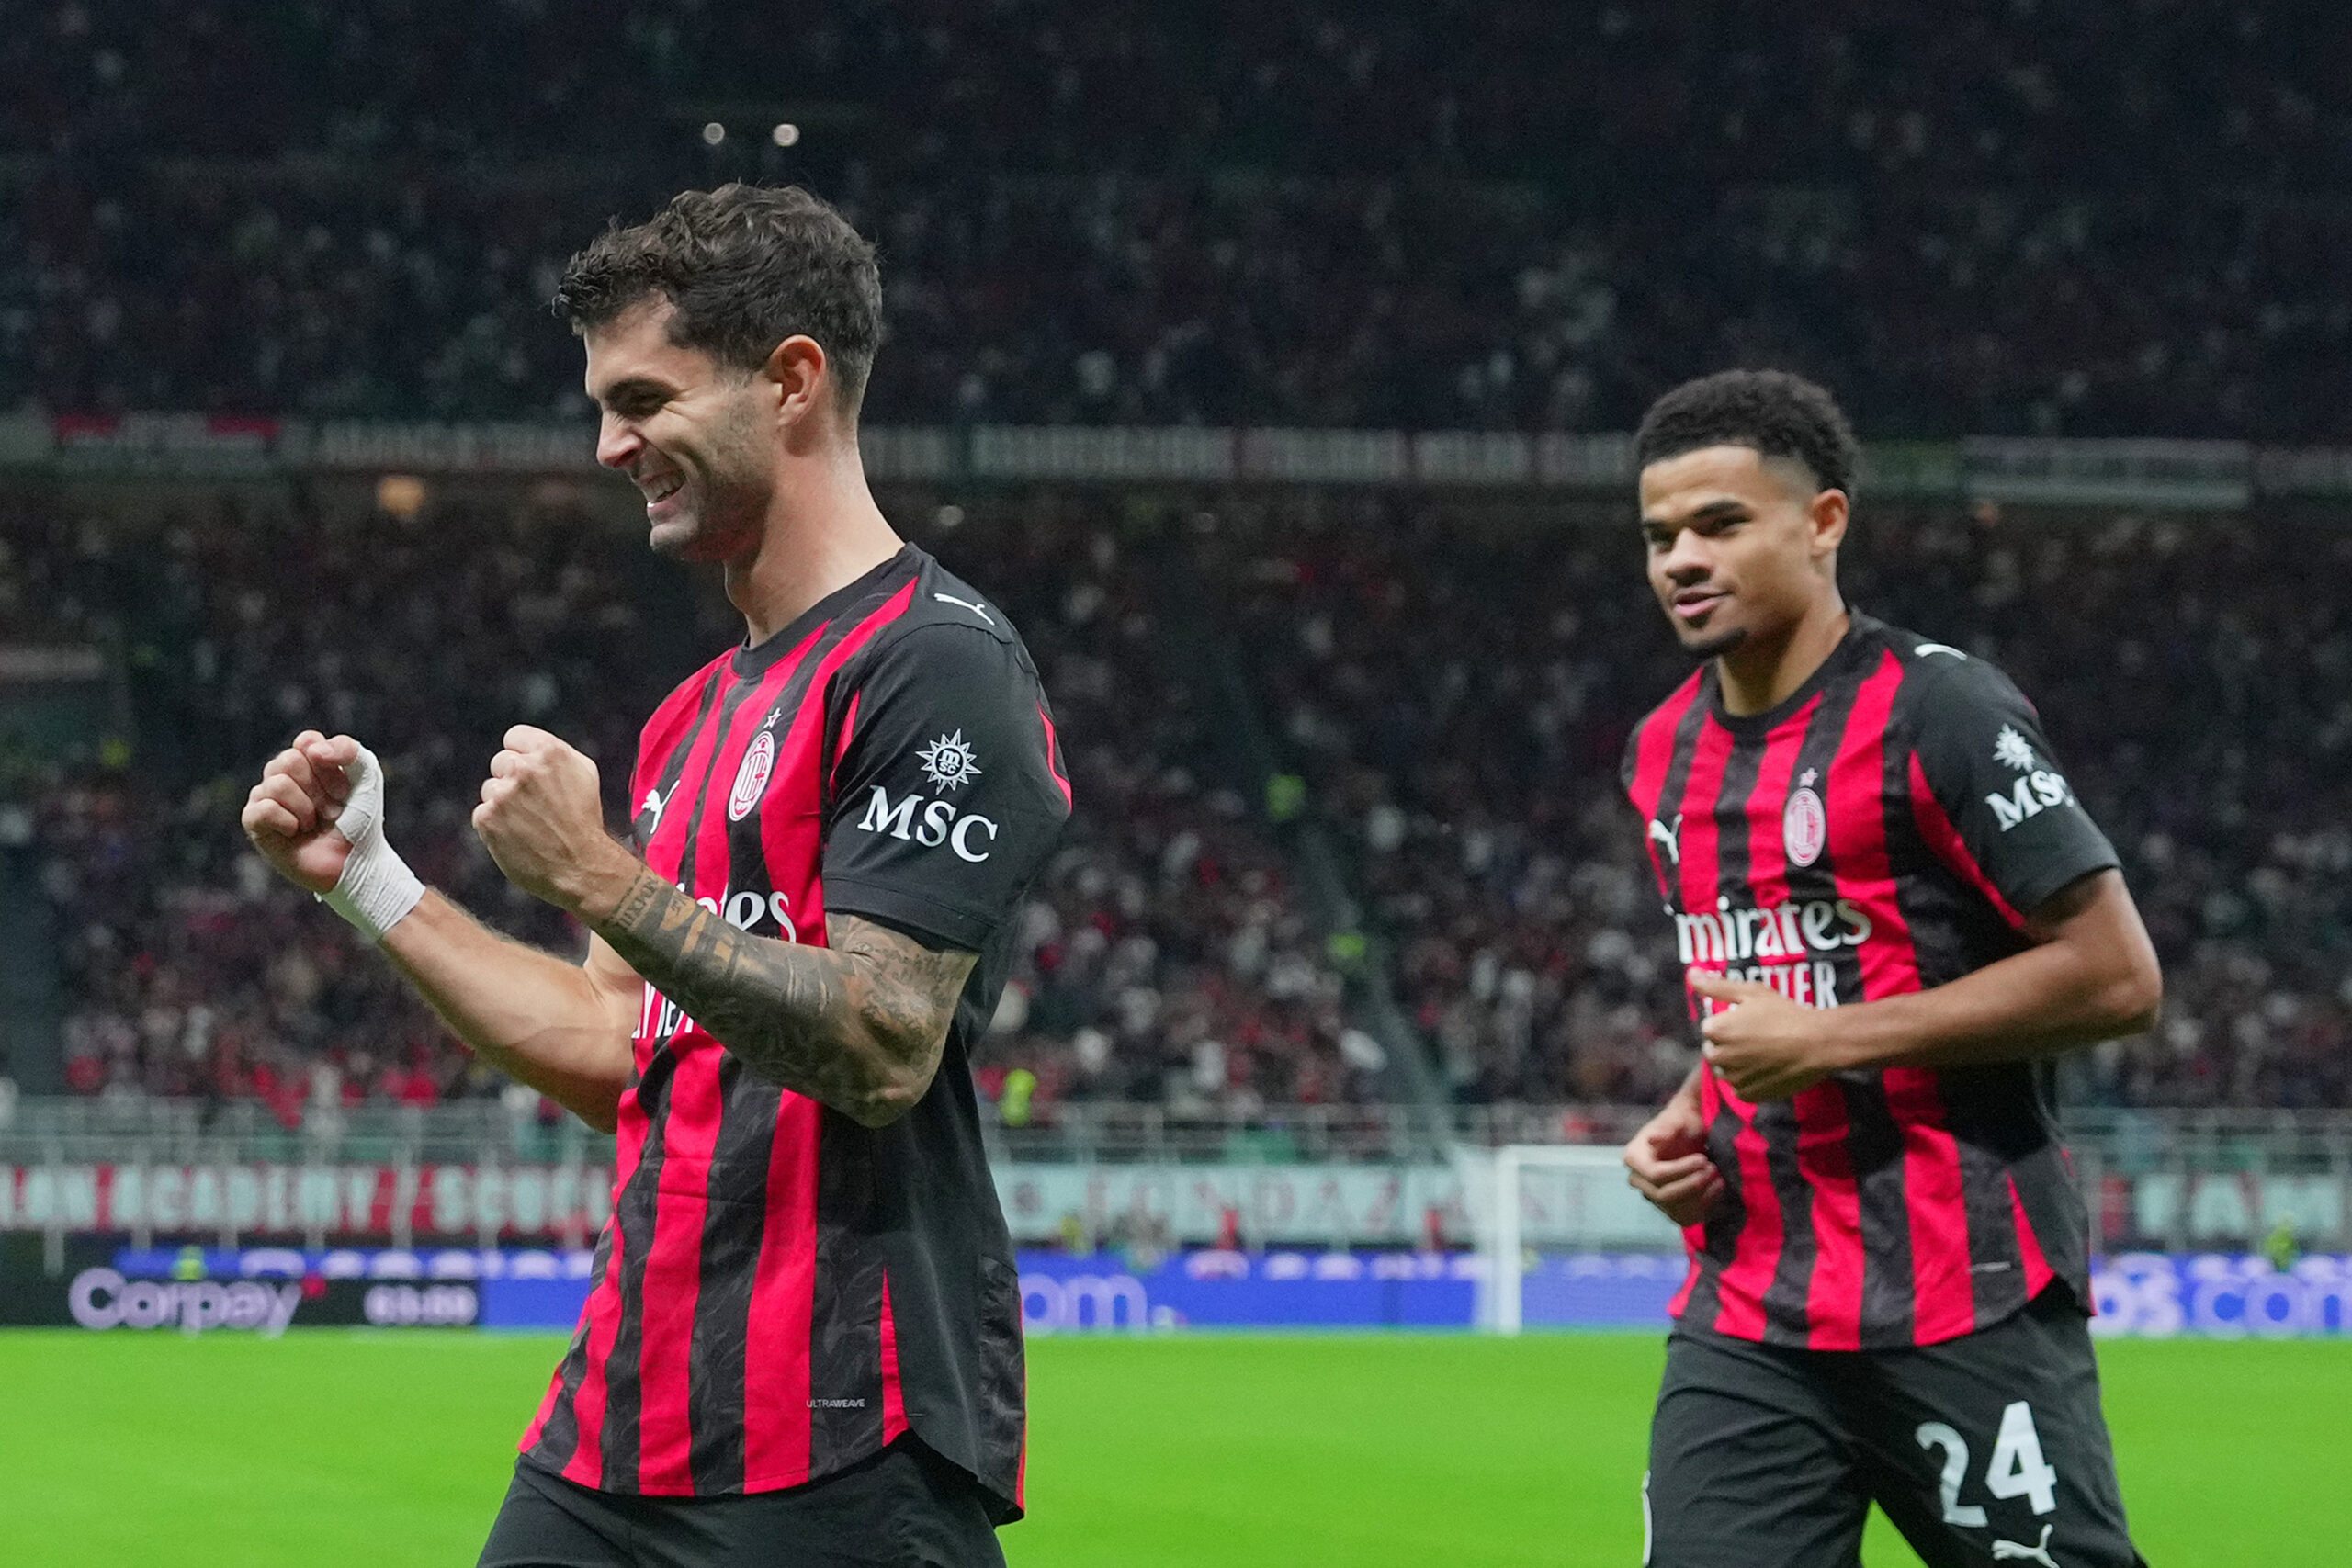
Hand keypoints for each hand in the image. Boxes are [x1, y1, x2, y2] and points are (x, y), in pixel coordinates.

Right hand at [241, 731, 359, 893]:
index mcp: (307, 760)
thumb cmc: (360, 819)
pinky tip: (295, 833)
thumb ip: (348, 750)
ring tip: (314, 824)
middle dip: (318, 790)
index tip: (344, 792)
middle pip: (289, 761)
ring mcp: (264, 797)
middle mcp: (282, 774)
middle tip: (331, 812)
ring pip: (277, 784)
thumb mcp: (367, 777)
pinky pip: (263, 809)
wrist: (356, 862)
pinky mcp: (253, 822)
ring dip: (306, 809)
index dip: (328, 768)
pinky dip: (288, 822)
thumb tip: (311, 749)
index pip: (306, 742)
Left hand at [473, 726, 636, 915]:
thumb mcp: (584, 773)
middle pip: (500, 762)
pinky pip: (482, 813)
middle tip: (534, 804)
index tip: (530, 772)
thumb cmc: (585, 820)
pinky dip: (496, 825)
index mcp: (549, 752)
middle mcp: (523, 769)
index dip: (522, 754)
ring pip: (490, 788)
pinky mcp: (487, 819)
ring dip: (503, 803)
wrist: (580, 866)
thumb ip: (555, 753)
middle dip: (513, 779)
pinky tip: (518, 835)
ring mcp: (502, 794)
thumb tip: (530, 747)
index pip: (514, 737)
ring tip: (529, 823)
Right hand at [1623, 1086, 1722, 1226]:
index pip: (1655, 1175)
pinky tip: (1717, 1189)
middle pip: (1663, 1195)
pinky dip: (1703, 1207)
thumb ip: (1666, 1129)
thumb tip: (1652, 1139)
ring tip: (1719, 1178)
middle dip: (1692, 1185)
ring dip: (1701, 1197)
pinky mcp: (1668, 1206)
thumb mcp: (1677, 1118)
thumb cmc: (1682, 1120)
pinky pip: (1684, 1216)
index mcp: (1634, 1158)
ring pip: (1675, 1209)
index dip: (1681, 1170)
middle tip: (1713, 1168)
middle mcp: (1637, 1180)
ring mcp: (1652, 1195)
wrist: (1689, 1131)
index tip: (1703, 1159)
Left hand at [1691, 971, 1846, 1101]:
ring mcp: (1734, 1078)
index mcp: (1716, 1030)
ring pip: (1725, 1070)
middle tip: (1757, 1037)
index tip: (1750, 1021)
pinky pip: (1740, 1088)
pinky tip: (1768, 1068)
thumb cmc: (1785, 1014)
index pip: (1709, 1028)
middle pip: (1713, 1050)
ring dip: (1736, 1063)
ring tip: (1764, 1052)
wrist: (1819, 1043)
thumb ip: (1716, 986)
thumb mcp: (1750, 992)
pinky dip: (1749, 1080)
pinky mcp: (1748, 1095)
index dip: (1729, 1023)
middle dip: (1728, 1044)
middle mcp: (1720, 1057)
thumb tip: (1691, 974)